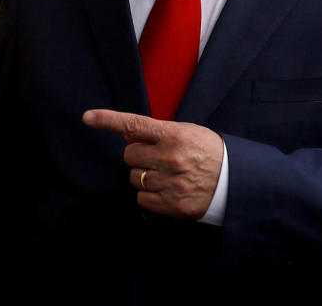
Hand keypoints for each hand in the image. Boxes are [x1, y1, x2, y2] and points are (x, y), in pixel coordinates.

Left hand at [82, 109, 222, 218]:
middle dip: (138, 155)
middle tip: (156, 157)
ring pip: (133, 177)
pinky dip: (148, 194)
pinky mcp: (171, 205)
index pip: (134, 125)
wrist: (235, 182)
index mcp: (174, 135)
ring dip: (144, 175)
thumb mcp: (187, 132)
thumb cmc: (208, 152)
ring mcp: (170, 183)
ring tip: (167, 174)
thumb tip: (128, 135)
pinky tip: (166, 189)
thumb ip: (156, 133)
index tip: (87, 117)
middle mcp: (170, 158)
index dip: (107, 120)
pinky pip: (141, 198)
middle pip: (129, 155)